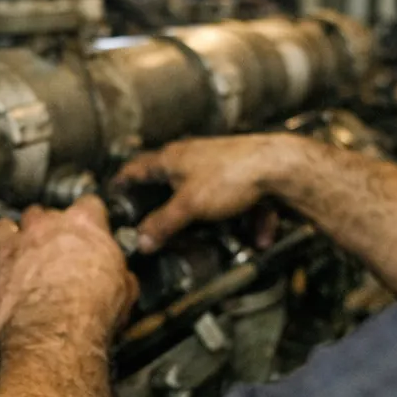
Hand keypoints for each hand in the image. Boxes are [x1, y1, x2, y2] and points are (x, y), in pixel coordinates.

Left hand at [0, 197, 138, 347]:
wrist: (55, 335)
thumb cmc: (89, 314)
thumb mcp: (124, 292)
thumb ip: (119, 273)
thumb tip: (122, 278)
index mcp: (84, 225)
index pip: (89, 205)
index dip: (90, 219)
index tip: (90, 229)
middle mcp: (46, 226)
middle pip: (44, 213)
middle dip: (48, 229)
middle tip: (56, 250)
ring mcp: (16, 242)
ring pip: (9, 225)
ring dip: (15, 237)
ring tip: (22, 254)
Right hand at [113, 135, 303, 252]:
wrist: (281, 166)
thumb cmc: (234, 174)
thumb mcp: (189, 206)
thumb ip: (163, 224)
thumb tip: (142, 240)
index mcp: (174, 158)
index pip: (137, 167)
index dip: (123, 182)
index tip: (114, 192)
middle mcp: (195, 156)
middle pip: (173, 180)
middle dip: (168, 204)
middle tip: (158, 221)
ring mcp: (221, 164)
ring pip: (210, 194)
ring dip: (213, 218)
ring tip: (214, 235)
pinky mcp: (246, 175)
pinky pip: (243, 202)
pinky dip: (249, 220)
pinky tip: (258, 237)